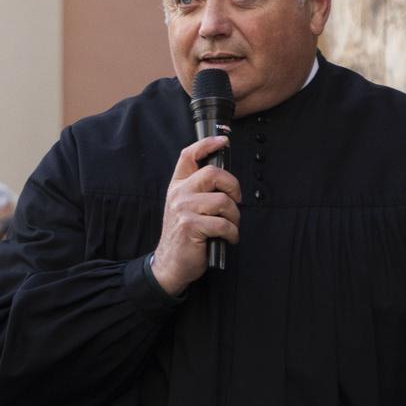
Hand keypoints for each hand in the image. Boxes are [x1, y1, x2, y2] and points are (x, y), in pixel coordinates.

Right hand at [149, 136, 241, 295]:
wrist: (170, 263)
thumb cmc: (185, 235)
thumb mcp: (186, 208)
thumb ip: (199, 191)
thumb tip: (225, 178)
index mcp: (177, 186)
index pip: (188, 156)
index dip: (207, 144)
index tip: (223, 141)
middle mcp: (178, 194)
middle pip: (212, 173)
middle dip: (232, 186)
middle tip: (235, 201)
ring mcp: (183, 209)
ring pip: (222, 201)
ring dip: (234, 216)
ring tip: (230, 226)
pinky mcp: (190, 226)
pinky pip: (223, 224)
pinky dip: (232, 233)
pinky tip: (228, 239)